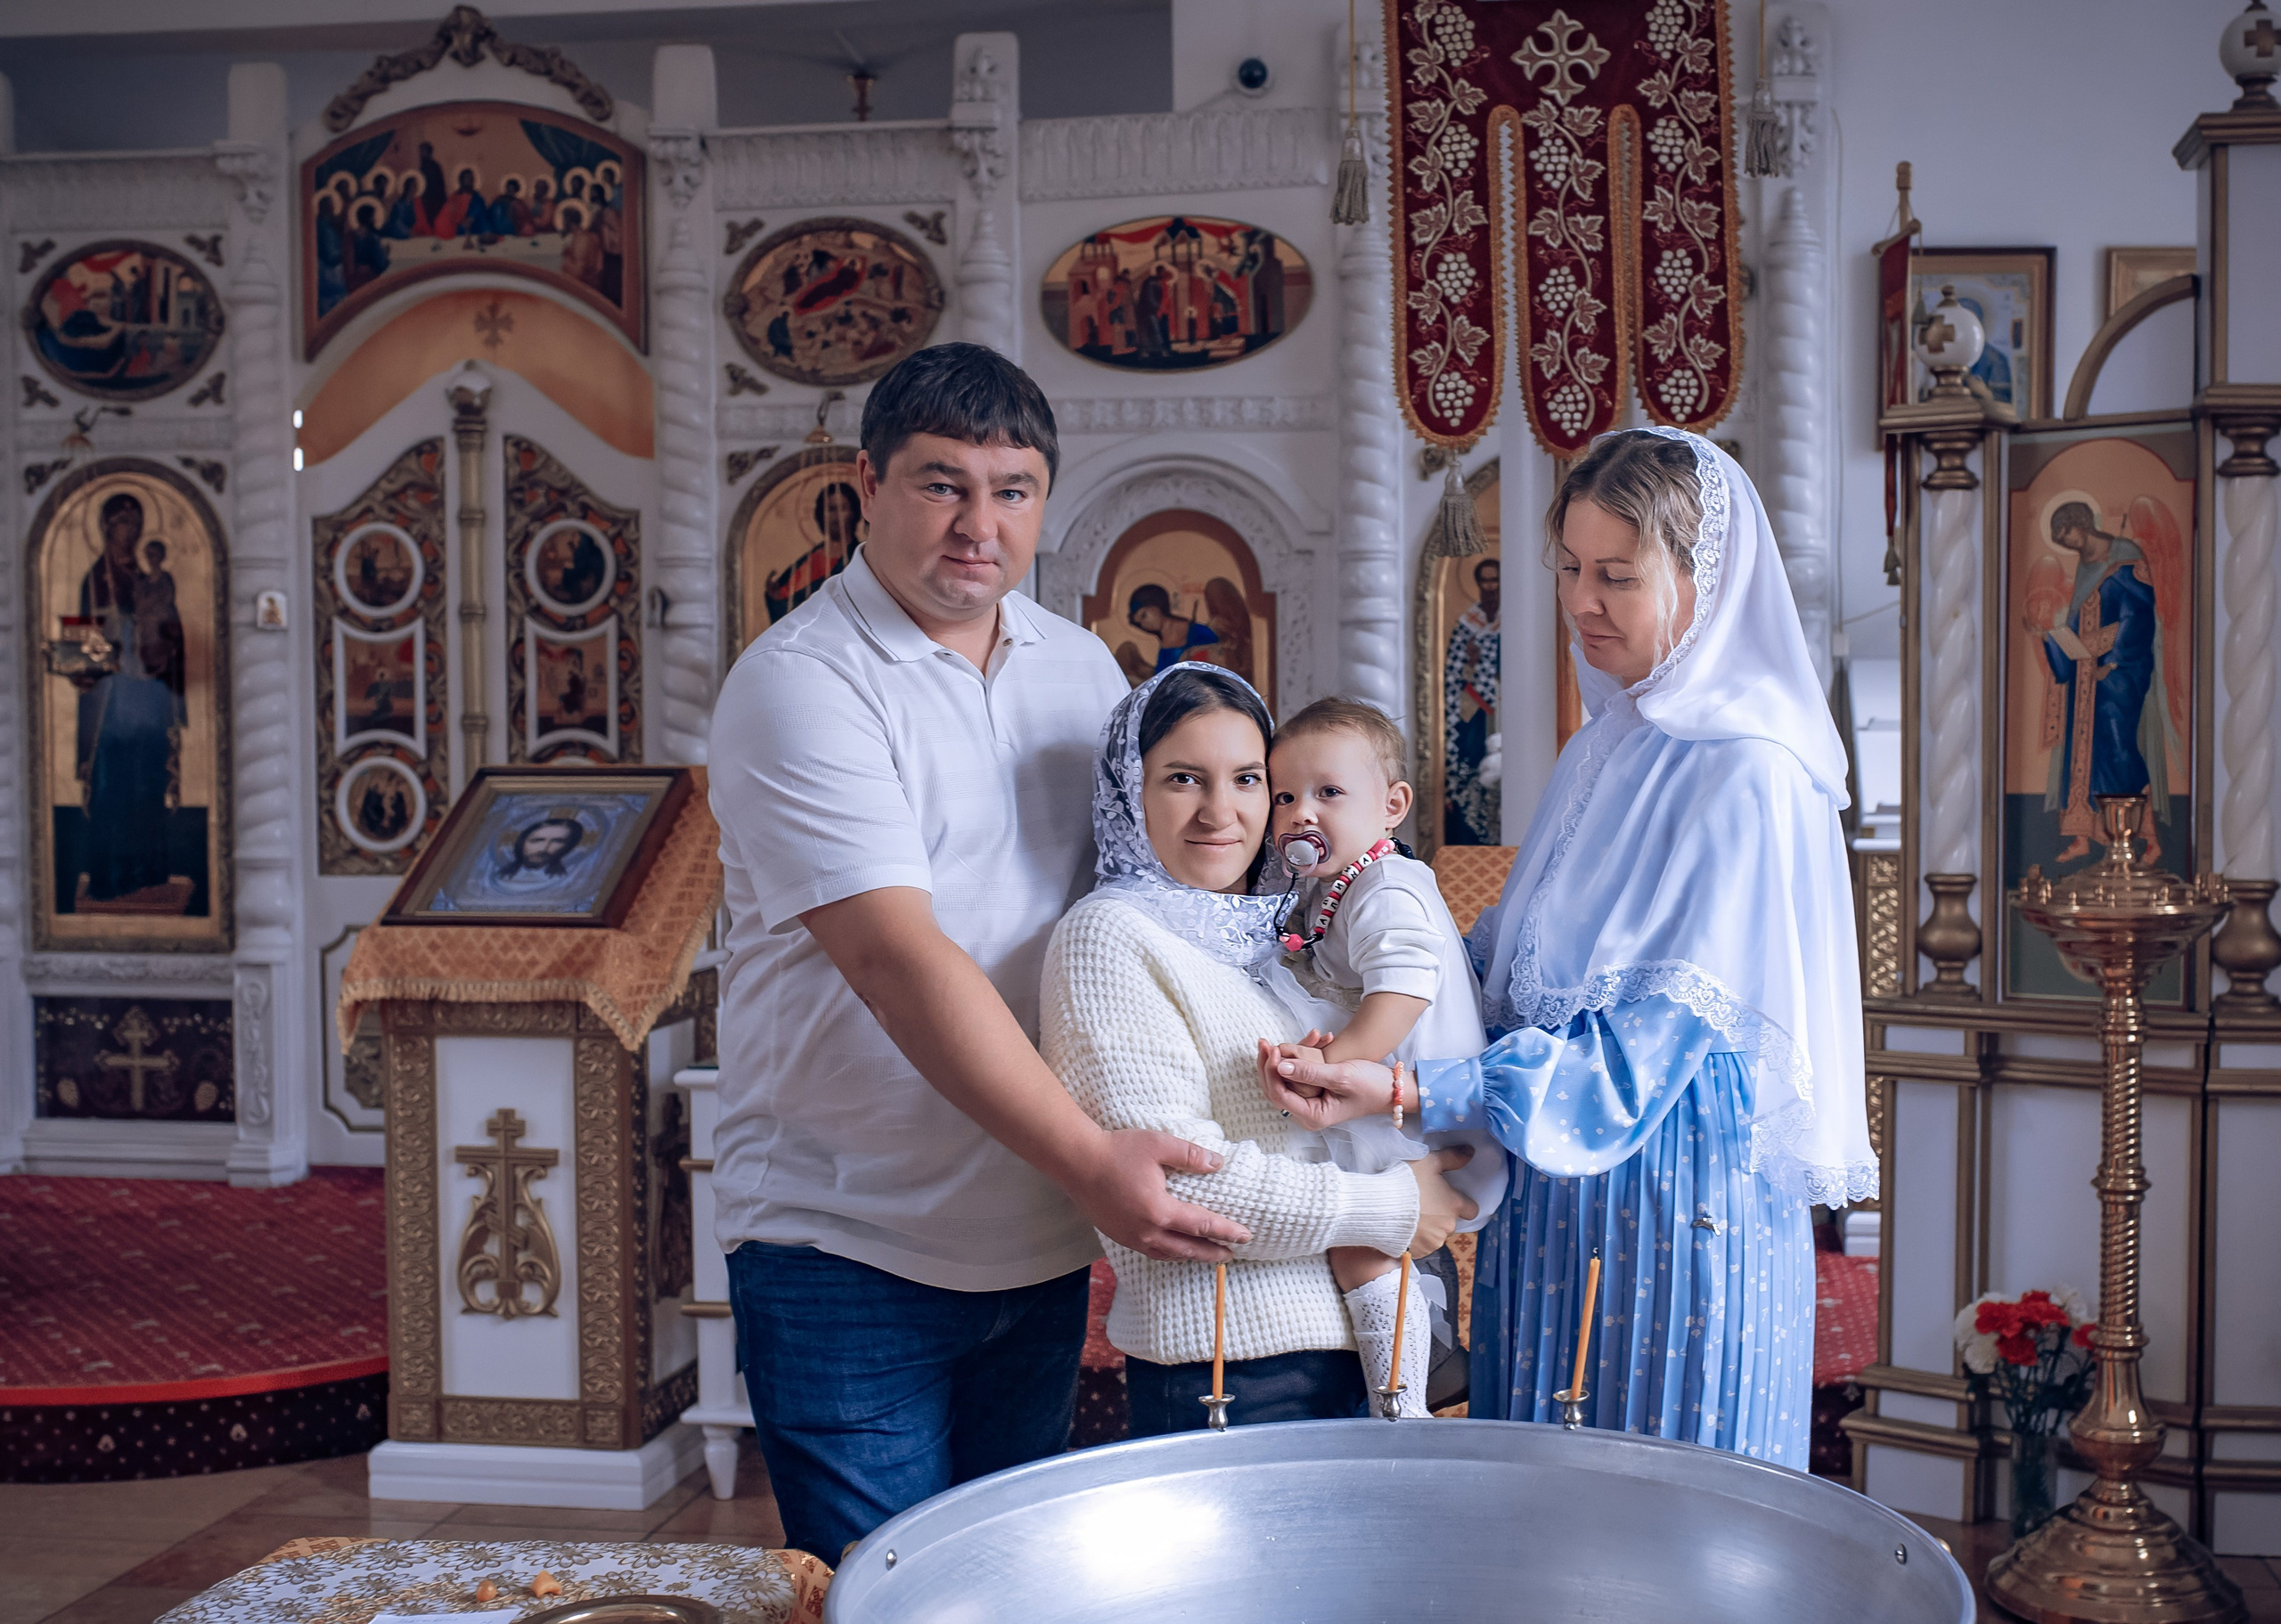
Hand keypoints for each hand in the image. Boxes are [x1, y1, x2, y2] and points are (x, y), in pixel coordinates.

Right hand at [1066, 1128, 1252, 1263]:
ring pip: (1168, 1255)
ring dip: (1191, 1255)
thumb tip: (1218, 1163)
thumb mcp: (1158, 1145)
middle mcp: (1146, 1231)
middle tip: (1232, 1255)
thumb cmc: (1117, 1150)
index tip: (1245, 1236)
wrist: (1075, 1161)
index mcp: (1159, 1210)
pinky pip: (1151, 1252)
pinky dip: (1169, 1254)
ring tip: (1206, 1254)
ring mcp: (1131, 1237)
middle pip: (1188, 1249)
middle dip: (1212, 1253)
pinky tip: (1174, 1248)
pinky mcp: (1119, 1235)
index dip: (1226, 1231)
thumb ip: (1190, 1155)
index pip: (1202, 1225)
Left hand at [1258, 1039, 1394, 1131]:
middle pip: (1274, 1088)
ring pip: (1282, 1081)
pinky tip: (1310, 1039)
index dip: (1271, 1071)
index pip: (1279, 1094)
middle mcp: (1307, 1113)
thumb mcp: (1341, 1076)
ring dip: (1281, 1059)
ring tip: (1281, 1039)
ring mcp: (1309, 1103)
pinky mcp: (1313, 1092)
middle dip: (1267, 1064)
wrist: (1391, 1088)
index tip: (1273, 1049)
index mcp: (1312, 1116)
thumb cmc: (1371, 1085)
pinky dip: (1297, 1058)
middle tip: (1264, 1041)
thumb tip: (1280, 1066)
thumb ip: (1310, 1072)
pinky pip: (1296, 1076)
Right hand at [1407, 1145, 1478, 1254]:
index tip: (1449, 1199)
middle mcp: (1448, 1227)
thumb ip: (1452, 1158)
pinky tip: (1403, 1228)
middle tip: (1422, 1204)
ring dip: (1428, 1228)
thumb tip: (1471, 1152)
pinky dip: (1415, 1240)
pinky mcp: (1418, 1252)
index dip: (1463, 1204)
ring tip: (1410, 1217)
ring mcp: (1433, 1242)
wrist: (1379, 1207)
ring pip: (1436, 1235)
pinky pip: (1421, 1246)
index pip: (1472, 1210)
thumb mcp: (1428, 1162)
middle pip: (1450, 1222)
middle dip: (1440, 1216)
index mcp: (1454, 1205)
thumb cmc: (1406, 1181)